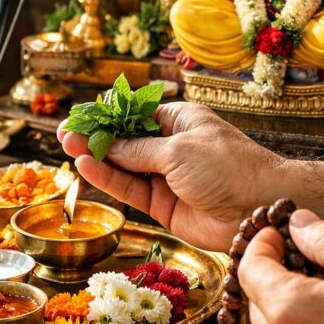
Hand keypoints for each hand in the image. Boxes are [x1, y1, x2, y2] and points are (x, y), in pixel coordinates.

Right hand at [57, 102, 281, 251]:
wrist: (259, 207)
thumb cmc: (228, 166)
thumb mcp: (179, 150)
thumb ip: (138, 150)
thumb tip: (106, 143)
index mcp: (179, 122)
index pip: (135, 116)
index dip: (107, 117)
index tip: (79, 117)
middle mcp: (171, 148)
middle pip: (125, 142)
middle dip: (96, 138)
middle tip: (64, 134)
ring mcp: (166, 177)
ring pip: (124, 167)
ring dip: (97, 158)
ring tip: (67, 149)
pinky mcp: (164, 206)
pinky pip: (131, 190)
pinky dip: (109, 179)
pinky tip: (87, 168)